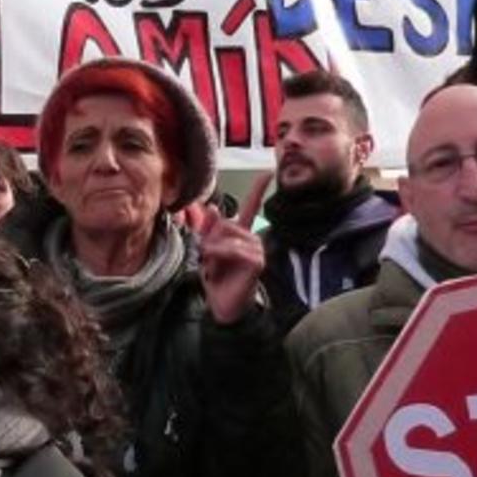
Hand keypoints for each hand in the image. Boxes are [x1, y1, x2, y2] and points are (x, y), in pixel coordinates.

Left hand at [197, 172, 270, 323]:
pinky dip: (218, 255)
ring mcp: (256, 248)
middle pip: (224, 223)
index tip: (269, 172)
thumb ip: (208, 230)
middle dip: (209, 240)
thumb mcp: (207, 250)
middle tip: (209, 260)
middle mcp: (252, 237)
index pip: (251, 206)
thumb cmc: (216, 278)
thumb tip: (214, 208)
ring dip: (212, 250)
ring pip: (226, 234)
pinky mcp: (256, 260)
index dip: (259, 188)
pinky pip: (231, 248)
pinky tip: (217, 266)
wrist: (223, 304)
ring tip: (213, 266)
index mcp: (240, 233)